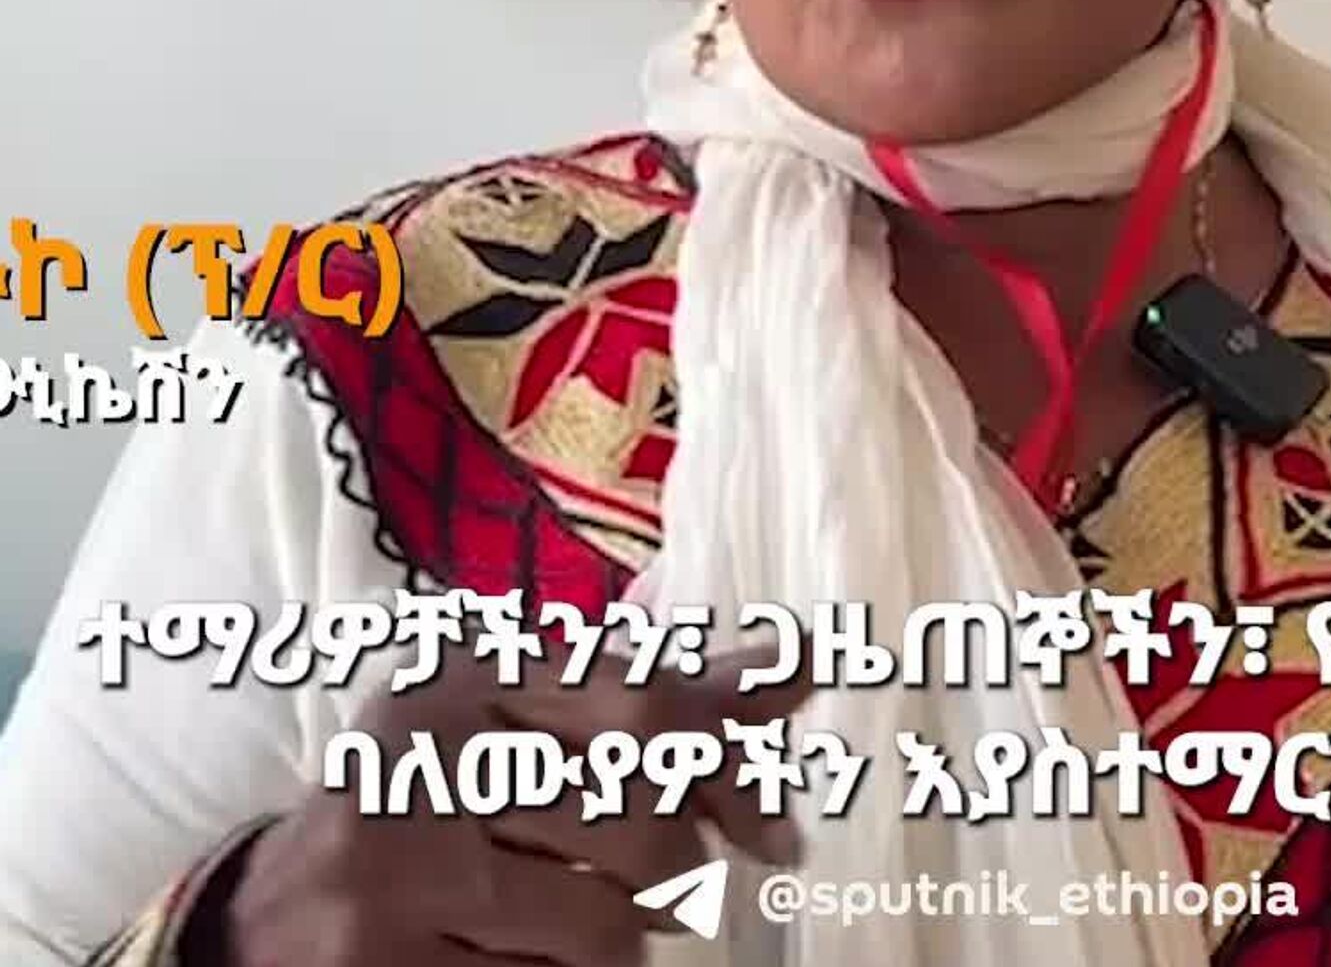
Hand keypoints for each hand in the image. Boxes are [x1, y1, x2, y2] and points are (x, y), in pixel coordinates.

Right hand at [210, 636, 813, 965]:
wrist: (268, 913)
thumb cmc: (430, 792)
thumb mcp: (521, 712)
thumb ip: (649, 687)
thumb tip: (795, 661)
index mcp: (468, 671)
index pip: (642, 699)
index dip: (733, 751)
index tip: (788, 808)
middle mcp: (427, 753)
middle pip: (634, 812)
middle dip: (692, 854)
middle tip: (708, 874)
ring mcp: (397, 866)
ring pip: (598, 920)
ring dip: (635, 932)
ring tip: (616, 916)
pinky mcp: (383, 965)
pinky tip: (551, 954)